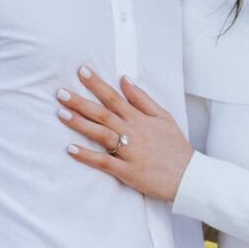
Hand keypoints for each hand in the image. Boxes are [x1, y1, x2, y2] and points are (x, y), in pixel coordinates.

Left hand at [58, 69, 193, 201]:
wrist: (188, 176)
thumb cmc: (175, 146)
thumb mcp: (163, 116)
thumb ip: (142, 99)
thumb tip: (124, 79)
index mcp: (140, 118)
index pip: (114, 97)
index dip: (97, 83)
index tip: (81, 71)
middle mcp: (133, 132)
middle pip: (102, 114)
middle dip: (80, 102)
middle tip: (60, 92)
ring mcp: (129, 152)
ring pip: (101, 134)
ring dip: (80, 124)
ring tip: (61, 114)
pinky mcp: (127, 171)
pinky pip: (104, 162)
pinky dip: (87, 156)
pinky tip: (71, 149)